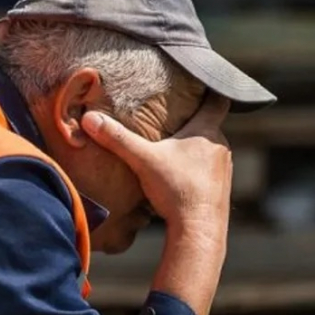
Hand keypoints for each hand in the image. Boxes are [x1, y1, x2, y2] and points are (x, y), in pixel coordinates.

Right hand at [81, 94, 231, 227]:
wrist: (199, 231)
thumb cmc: (176, 191)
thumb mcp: (142, 160)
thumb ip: (117, 138)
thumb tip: (89, 119)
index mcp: (206, 131)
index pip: (217, 100)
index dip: (210, 89)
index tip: (203, 82)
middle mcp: (221, 147)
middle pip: (209, 126)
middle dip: (194, 123)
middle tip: (176, 118)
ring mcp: (224, 170)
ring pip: (209, 151)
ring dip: (195, 149)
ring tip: (176, 150)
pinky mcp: (222, 190)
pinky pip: (210, 172)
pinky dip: (197, 170)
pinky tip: (181, 178)